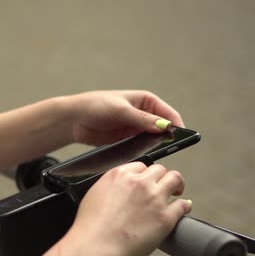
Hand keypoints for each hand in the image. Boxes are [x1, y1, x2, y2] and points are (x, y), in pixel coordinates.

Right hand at [63, 162, 191, 255]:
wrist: (95, 249)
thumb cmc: (89, 228)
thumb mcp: (94, 195)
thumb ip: (111, 188)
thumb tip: (119, 192)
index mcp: (119, 175)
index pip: (140, 166)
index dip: (144, 175)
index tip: (145, 182)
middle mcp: (139, 182)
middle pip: (159, 170)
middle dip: (160, 178)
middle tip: (161, 187)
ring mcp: (154, 199)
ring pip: (175, 179)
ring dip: (177, 185)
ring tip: (177, 192)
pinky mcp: (165, 218)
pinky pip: (183, 205)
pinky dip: (184, 206)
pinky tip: (183, 209)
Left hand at [66, 90, 184, 144]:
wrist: (74, 119)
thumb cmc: (95, 105)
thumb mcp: (121, 111)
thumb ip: (142, 119)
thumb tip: (164, 126)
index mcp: (146, 101)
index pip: (168, 113)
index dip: (176, 125)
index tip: (180, 137)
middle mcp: (144, 114)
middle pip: (163, 128)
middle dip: (166, 137)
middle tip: (169, 148)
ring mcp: (135, 128)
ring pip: (153, 139)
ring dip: (155, 145)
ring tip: (155, 151)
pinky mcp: (127, 140)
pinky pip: (141, 146)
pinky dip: (144, 150)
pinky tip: (143, 155)